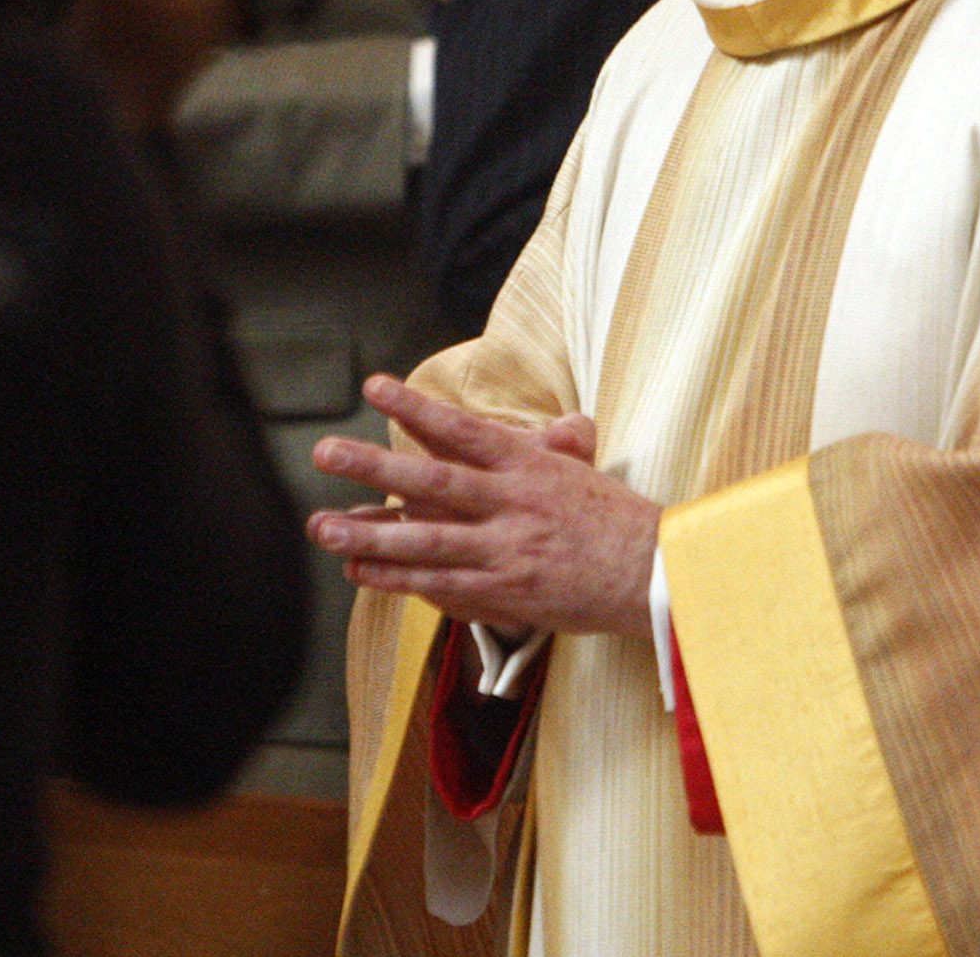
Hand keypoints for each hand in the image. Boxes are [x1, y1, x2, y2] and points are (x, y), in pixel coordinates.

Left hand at [307, 375, 658, 637]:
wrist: (657, 576)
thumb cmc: (620, 521)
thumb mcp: (587, 471)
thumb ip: (560, 446)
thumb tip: (562, 424)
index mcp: (531, 464)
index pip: (464, 429)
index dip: (416, 409)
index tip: (375, 387)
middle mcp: (513, 503)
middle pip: (432, 480)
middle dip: (373, 466)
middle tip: (325, 451)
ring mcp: (506, 550)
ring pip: (426, 540)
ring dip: (370, 533)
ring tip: (323, 526)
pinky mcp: (506, 592)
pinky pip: (440, 584)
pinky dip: (398, 578)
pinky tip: (361, 571)